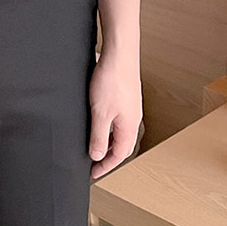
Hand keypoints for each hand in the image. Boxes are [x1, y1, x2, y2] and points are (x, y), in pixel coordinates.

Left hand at [87, 48, 142, 178]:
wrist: (119, 52)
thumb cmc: (112, 80)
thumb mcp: (100, 113)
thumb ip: (98, 136)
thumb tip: (97, 155)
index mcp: (129, 126)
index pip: (118, 154)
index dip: (105, 165)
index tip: (93, 173)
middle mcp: (133, 117)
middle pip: (121, 143)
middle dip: (107, 154)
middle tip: (93, 161)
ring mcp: (130, 105)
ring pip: (119, 129)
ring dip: (107, 139)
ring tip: (93, 142)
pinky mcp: (125, 94)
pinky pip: (117, 116)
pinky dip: (108, 124)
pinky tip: (98, 118)